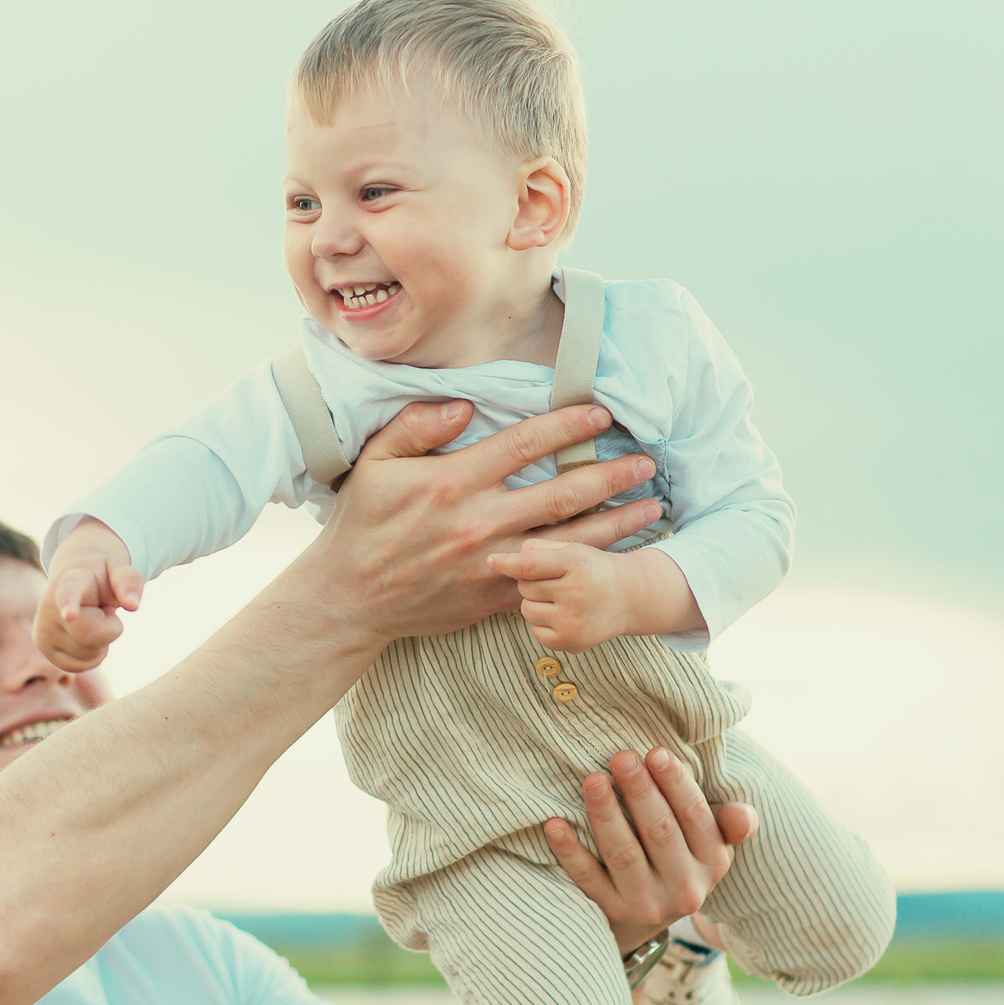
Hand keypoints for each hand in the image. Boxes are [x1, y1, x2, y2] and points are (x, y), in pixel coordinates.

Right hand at [33, 521, 143, 672]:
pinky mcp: (44, 648)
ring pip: (89, 654)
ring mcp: (43, 629)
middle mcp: (49, 606)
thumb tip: (133, 605)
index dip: (70, 605)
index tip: (69, 614)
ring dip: (101, 642)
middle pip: (93, 636)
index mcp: (70, 582)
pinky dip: (93, 655)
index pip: (69, 594)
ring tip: (90, 619)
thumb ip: (130, 582)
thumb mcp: (120, 571)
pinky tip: (85, 635)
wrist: (71, 581)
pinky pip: (82, 665)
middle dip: (110, 627)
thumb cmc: (101, 578)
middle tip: (103, 609)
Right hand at [301, 400, 664, 648]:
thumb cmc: (361, 525)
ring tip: (652, 506)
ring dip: (615, 522)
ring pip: (569, 540)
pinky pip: (552, 577)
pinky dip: (586, 564)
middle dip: (611, 475)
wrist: (351, 599)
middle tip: (647, 461)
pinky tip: (614, 553)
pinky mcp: (496, 596)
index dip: (568, 425)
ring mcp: (492, 563)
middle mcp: (480, 522)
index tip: (601, 413)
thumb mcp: (374, 463)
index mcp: (453, 482)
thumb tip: (465, 405)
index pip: (525, 444)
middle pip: (563, 493)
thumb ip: (417, 426)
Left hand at [489, 540, 631, 651]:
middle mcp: (575, 593)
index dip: (508, 563)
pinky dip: (543, 624)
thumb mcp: (573, 549)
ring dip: (536, 603)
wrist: (629, 598)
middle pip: (524, 587)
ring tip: (561, 598)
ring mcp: (572, 621)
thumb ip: (538, 549)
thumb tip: (500, 561)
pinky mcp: (569, 642)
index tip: (491, 560)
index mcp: (575, 564)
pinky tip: (563, 615)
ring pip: (527, 610)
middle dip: (532, 583)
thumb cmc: (593, 569)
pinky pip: (535, 631)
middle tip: (555, 580)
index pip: (531, 565)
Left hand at [545, 748, 755, 954]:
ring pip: (624, 854)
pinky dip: (570, 851)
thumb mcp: (709, 844)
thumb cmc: (677, 859)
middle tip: (620, 757)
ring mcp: (646, 904)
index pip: (695, 817)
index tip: (655, 752)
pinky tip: (554, 824)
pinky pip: (588, 878)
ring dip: (606, 814)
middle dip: (640, 792)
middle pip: (660, 832)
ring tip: (592, 780)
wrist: (644, 920)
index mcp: (713, 862)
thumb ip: (728, 824)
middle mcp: (685, 888)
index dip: (676, 783)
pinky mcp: (612, 913)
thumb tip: (744, 816)